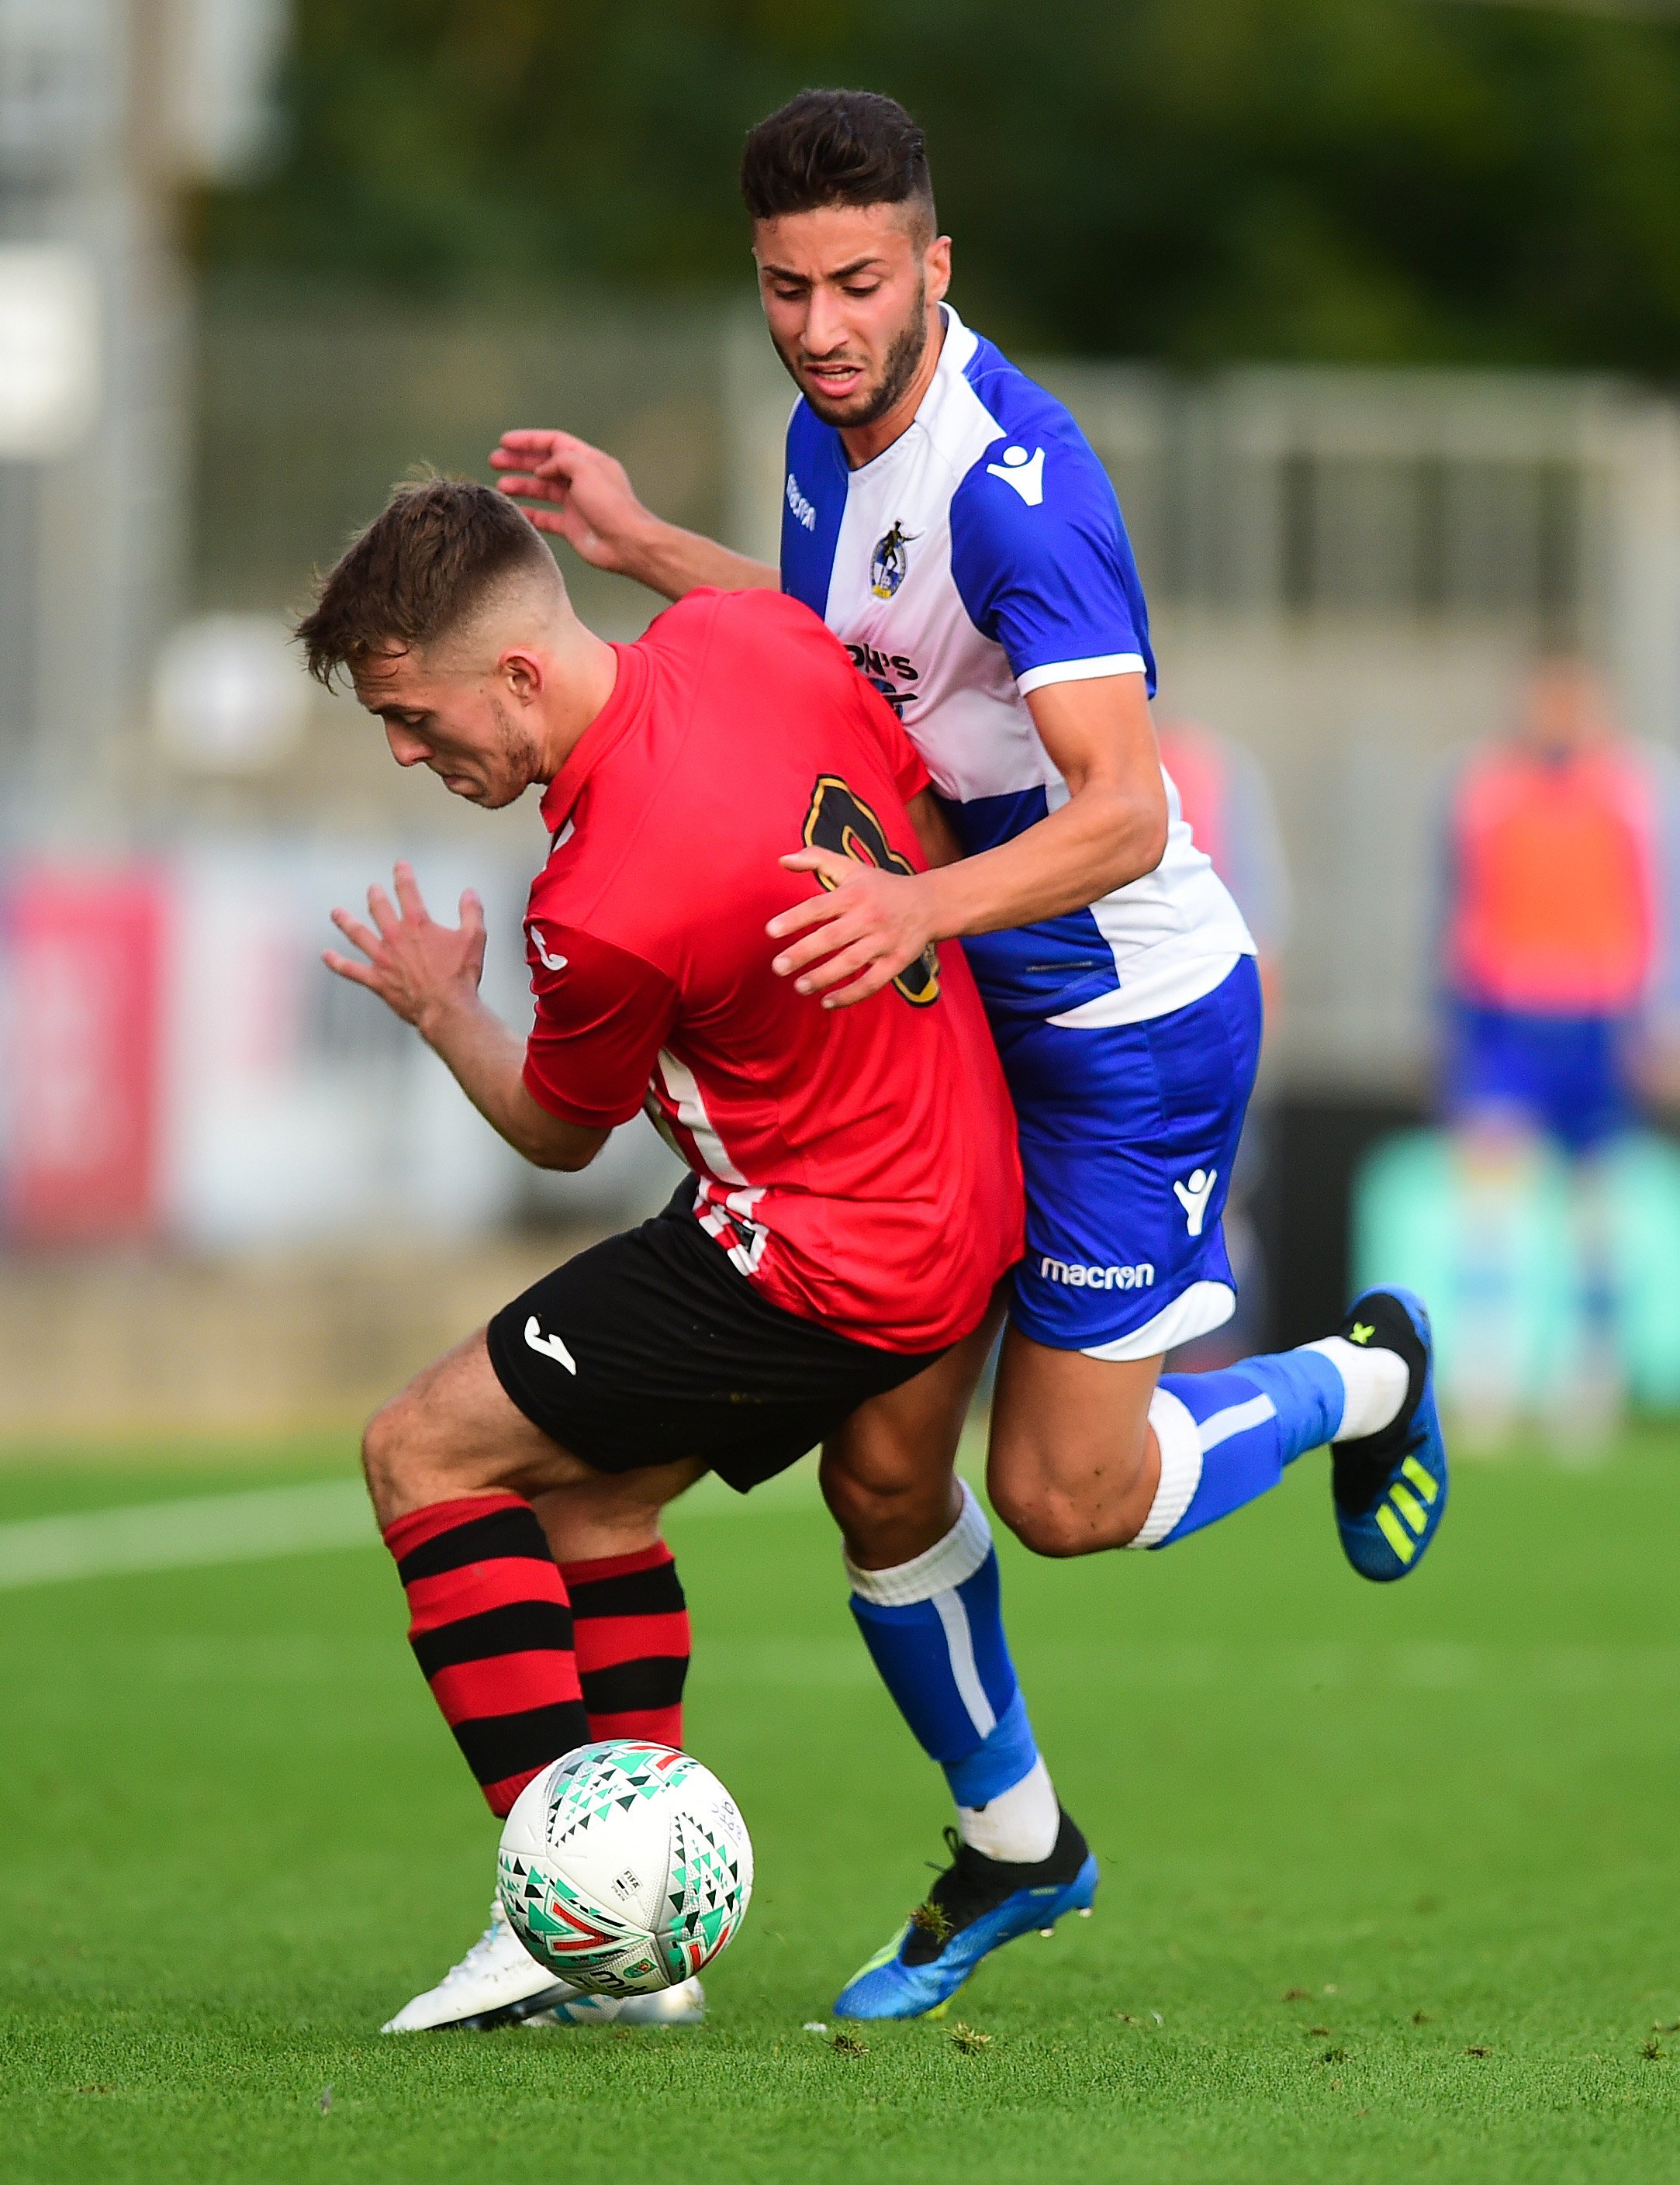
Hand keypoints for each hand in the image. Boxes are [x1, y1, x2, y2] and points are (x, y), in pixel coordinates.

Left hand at [323, 862, 486, 1037]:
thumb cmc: (461, 975)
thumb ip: (472, 912)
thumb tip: (470, 893)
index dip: (403, 875)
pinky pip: (350, 970)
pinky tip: (326, 956)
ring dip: (345, 922)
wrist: (446, 1008)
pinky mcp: (376, 980)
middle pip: (379, 909)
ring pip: (357, 934)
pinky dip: (337, 963)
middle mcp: (395, 937)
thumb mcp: (474, 938)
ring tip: (336, 913)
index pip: (407, 891)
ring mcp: (382, 958)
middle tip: (372, 889)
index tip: (400, 865)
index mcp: (417, 924)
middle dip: (375, 896)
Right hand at [490, 428, 653, 574]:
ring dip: (522, 486)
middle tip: (495, 461)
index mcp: (589, 461)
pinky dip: (531, 513)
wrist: (627, 544)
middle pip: (545, 465)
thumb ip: (561, 461)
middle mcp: (582, 480)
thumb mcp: (586, 469)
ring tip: (501, 486)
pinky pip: (546, 517)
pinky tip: (515, 510)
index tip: (505, 442)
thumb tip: (541, 469)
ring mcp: (576, 503)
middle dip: (519, 462)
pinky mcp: (572, 526)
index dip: (529, 441)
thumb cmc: (612, 505)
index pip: (554, 443)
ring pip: (543, 490)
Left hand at [768, 848, 938, 1009]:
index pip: (819, 907)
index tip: (771, 931)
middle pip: (832, 938)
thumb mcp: (852, 868)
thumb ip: (817, 859)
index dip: (795, 918)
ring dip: (824, 977)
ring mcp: (884, 941)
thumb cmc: (882, 886)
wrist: (930, 904)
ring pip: (851, 962)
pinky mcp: (897, 962)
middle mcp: (869, 917)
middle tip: (778, 967)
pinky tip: (827, 1002)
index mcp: (855, 894)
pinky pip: (872, 982)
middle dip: (803, 953)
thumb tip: (782, 859)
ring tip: (799, 987)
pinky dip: (851, 995)